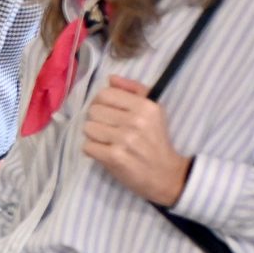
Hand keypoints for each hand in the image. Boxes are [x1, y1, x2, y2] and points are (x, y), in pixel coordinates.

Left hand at [83, 75, 191, 206]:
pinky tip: (106, 152)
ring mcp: (124, 139)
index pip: (104, 94)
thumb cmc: (155, 140)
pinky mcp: (114, 157)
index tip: (107, 112)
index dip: (100, 103)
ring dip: (94, 136)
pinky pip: (87, 146)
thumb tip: (111, 79)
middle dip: (97, 121)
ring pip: (88, 128)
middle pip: (93, 111)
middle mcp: (136, 121)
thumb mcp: (154, 110)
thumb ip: (134, 91)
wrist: (165, 174)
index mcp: (146, 106)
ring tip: (108, 141)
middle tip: (108, 129)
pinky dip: (93, 150)